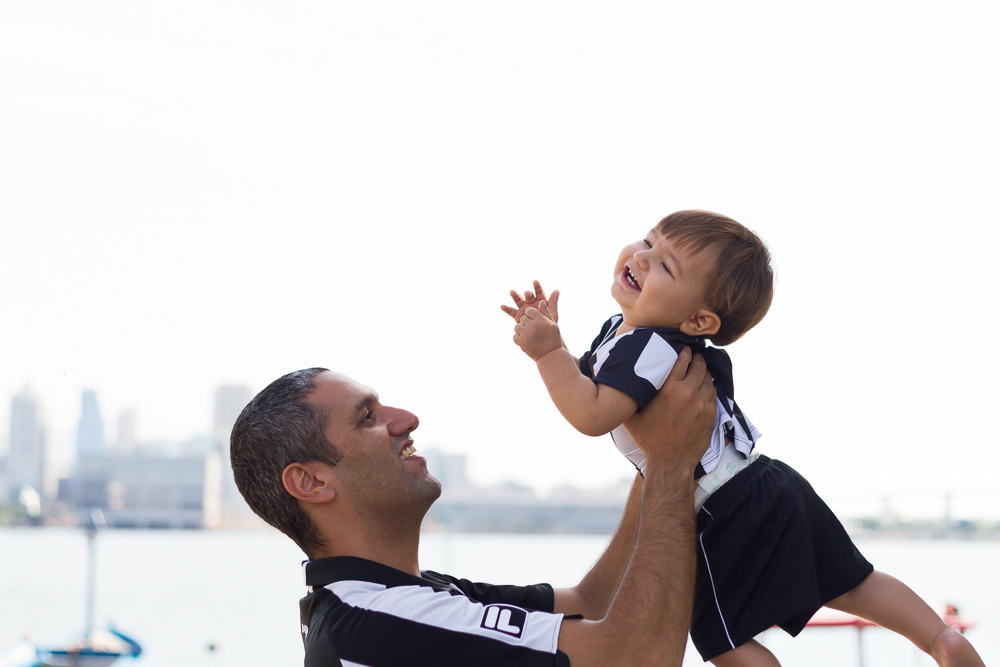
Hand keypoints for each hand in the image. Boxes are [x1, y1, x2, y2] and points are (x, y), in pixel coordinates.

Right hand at [501, 280, 559, 323]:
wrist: (542, 335)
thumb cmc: (549, 323)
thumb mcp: (552, 313)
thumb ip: (553, 302)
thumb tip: (557, 290)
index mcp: (540, 301)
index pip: (539, 292)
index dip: (537, 287)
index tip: (535, 282)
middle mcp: (531, 303)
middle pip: (528, 296)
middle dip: (528, 294)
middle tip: (528, 293)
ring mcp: (523, 308)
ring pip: (518, 300)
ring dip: (515, 296)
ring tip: (512, 292)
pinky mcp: (517, 315)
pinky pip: (511, 311)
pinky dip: (506, 309)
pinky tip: (502, 306)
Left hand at [513, 303, 562, 360]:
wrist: (550, 355)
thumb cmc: (553, 338)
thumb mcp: (552, 324)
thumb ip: (545, 312)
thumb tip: (540, 301)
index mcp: (541, 319)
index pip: (529, 311)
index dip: (530, 315)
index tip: (533, 320)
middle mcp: (533, 325)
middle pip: (523, 318)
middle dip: (526, 323)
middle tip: (532, 330)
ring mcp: (526, 334)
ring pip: (517, 327)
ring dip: (521, 330)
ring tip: (528, 336)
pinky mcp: (522, 342)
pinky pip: (514, 336)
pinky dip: (518, 339)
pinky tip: (526, 341)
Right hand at [623, 347, 716, 472]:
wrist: (671, 462)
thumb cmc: (650, 439)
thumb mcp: (633, 417)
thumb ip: (628, 399)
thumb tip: (614, 385)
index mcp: (669, 390)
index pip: (683, 361)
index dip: (685, 352)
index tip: (685, 349)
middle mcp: (688, 393)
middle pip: (699, 366)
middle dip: (698, 359)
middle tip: (695, 356)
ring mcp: (702, 404)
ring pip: (708, 379)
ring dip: (704, 373)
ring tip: (700, 370)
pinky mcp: (711, 414)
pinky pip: (713, 393)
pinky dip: (709, 387)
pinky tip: (704, 387)